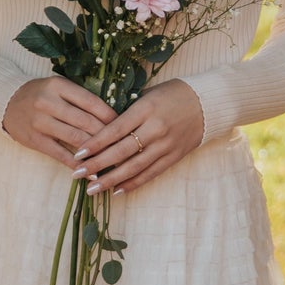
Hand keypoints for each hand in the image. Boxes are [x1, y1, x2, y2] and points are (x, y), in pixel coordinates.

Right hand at [1, 76, 114, 167]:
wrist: (7, 101)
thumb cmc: (40, 94)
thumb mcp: (59, 88)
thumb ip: (80, 99)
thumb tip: (113, 118)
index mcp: (59, 85)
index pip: (92, 102)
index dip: (111, 116)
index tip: (126, 127)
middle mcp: (49, 102)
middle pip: (86, 121)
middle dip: (108, 136)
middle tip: (125, 146)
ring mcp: (40, 122)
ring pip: (76, 138)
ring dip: (97, 152)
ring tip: (114, 160)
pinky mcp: (35, 139)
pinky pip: (61, 154)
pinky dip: (78, 165)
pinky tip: (91, 172)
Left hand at [74, 80, 204, 196]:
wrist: (208, 102)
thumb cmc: (173, 94)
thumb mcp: (148, 93)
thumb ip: (127, 110)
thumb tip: (100, 126)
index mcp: (146, 108)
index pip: (115, 129)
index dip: (95, 143)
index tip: (78, 154)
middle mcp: (155, 128)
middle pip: (121, 151)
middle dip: (97, 165)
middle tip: (77, 174)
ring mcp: (166, 145)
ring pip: (134, 167)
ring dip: (111, 180)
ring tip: (92, 189)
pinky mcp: (174, 156)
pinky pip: (150, 173)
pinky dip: (133, 183)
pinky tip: (116, 191)